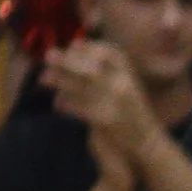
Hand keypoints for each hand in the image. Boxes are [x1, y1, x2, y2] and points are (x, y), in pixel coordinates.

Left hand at [47, 38, 161, 174]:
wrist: (148, 144)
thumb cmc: (133, 114)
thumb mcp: (127, 85)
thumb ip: (107, 68)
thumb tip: (75, 45)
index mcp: (129, 74)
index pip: (107, 51)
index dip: (87, 47)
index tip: (71, 46)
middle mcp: (123, 85)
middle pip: (89, 67)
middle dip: (66, 61)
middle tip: (47, 56)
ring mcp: (115, 103)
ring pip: (80, 87)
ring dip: (59, 81)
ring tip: (43, 79)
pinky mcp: (105, 121)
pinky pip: (79, 108)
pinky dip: (66, 104)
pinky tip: (56, 104)